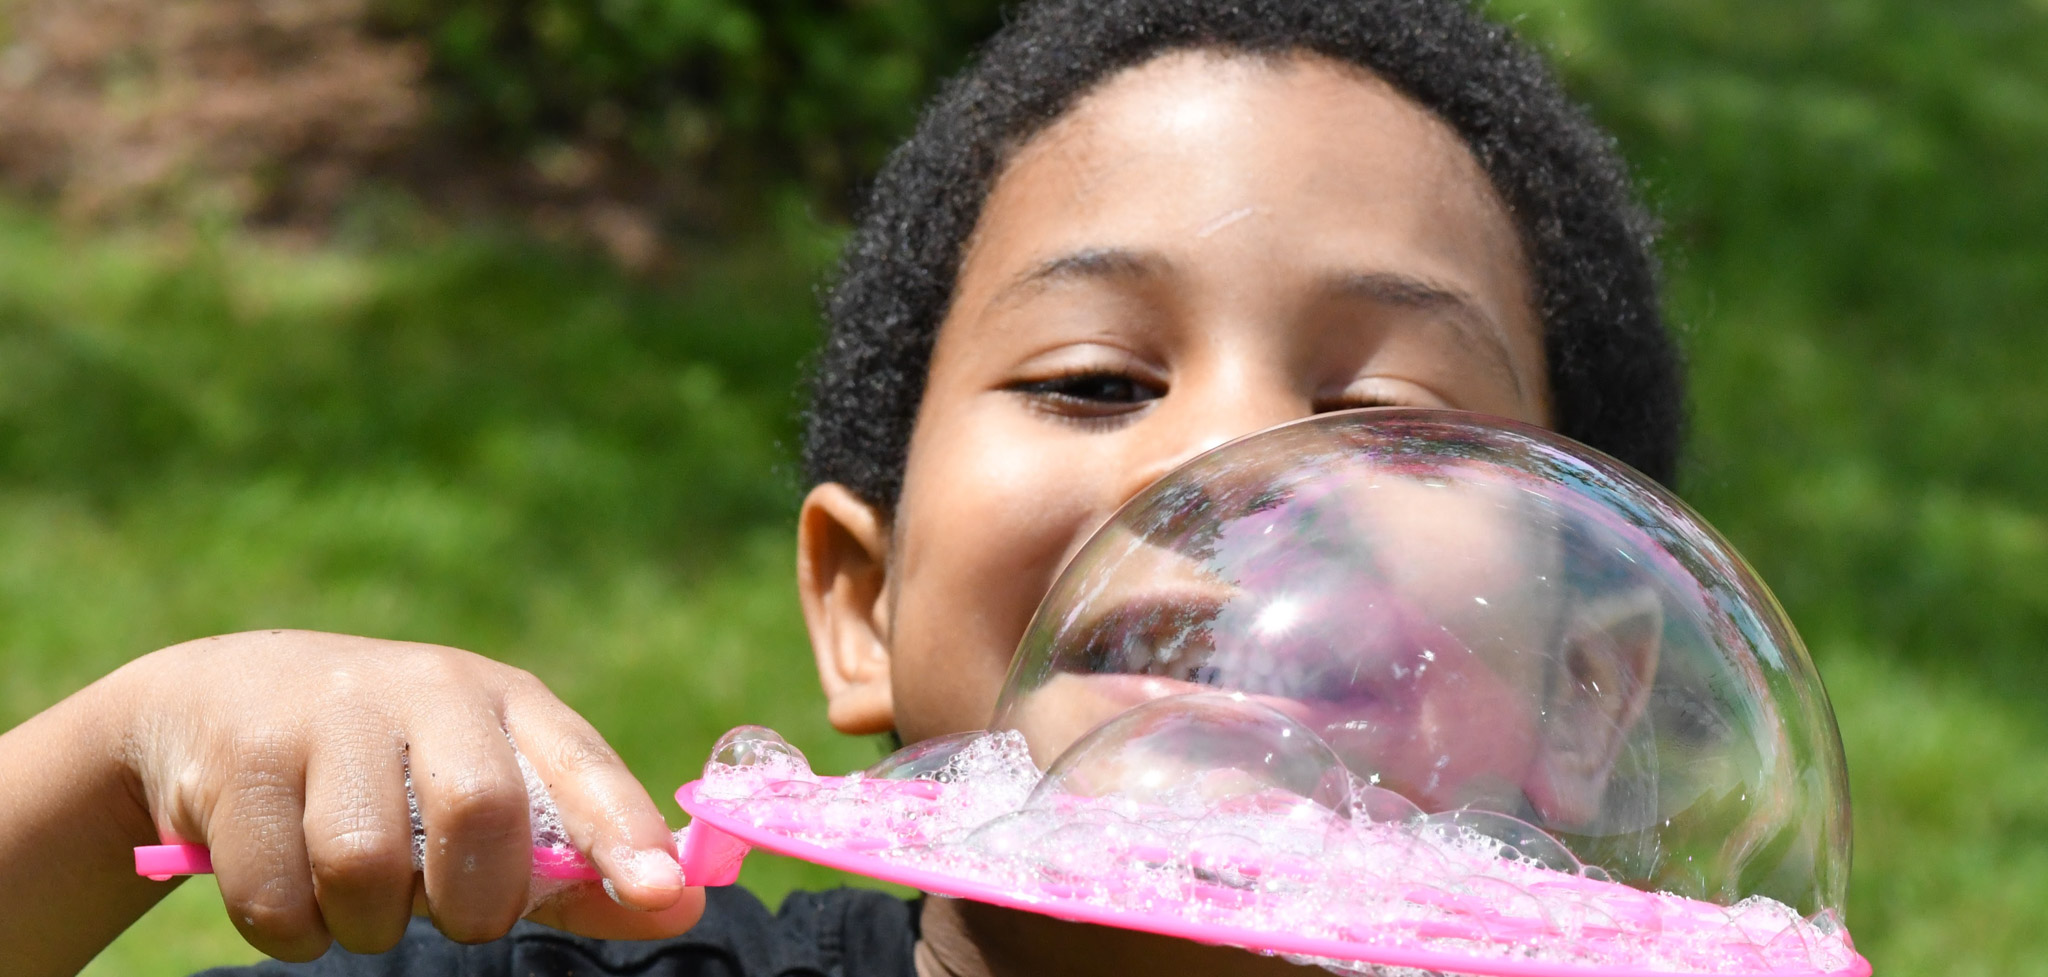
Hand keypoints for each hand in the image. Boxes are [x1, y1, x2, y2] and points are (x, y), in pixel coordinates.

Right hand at [109, 629, 702, 959]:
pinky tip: (288, 884)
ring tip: (354, 895)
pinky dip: (291, 927)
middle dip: (475, 899)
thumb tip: (682, 906)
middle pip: (480, 809)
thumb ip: (580, 864)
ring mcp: (326, 716)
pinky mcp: (241, 759)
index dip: (623, 831)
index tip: (660, 891)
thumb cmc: (390, 770)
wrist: (215, 703)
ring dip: (367, 923)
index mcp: (502, 700)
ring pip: (365, 866)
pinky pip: (277, 894)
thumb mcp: (485, 790)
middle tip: (458, 914)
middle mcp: (424, 689)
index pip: (579, 764)